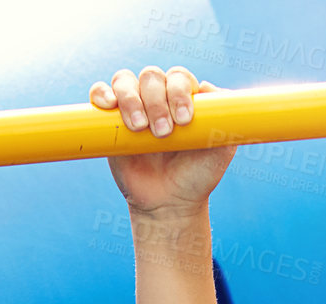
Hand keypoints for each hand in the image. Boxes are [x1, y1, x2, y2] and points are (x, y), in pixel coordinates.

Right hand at [89, 66, 235, 213]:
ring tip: (140, 128)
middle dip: (157, 101)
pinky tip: (108, 105)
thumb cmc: (197, 177)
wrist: (170, 205)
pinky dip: (101, 94)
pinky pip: (100, 93)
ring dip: (131, 99)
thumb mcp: (220, 152)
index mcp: (184, 97)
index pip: (179, 77)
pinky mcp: (110, 121)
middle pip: (151, 76)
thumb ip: (225, 122)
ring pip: (125, 80)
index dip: (180, 92)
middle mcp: (158, 97)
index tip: (184, 120)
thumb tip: (208, 87)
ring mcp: (133, 106)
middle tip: (163, 132)